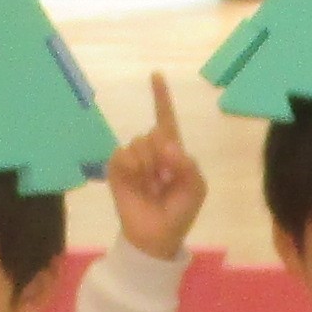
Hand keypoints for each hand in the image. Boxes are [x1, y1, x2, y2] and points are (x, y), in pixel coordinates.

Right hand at [108, 73, 205, 261]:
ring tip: (151, 186)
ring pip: (138, 143)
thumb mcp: (195, 188)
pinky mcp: (116, 170)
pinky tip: (137, 182)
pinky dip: (131, 167)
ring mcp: (132, 160)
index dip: (161, 97)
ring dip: (148, 165)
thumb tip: (166, 144)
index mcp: (172, 152)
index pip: (166, 119)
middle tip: (164, 180)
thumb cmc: (179, 212)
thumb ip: (187, 164)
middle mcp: (151, 151)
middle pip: (153, 133)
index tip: (155, 74)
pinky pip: (121, 155)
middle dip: (162, 155)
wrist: (156, 237)